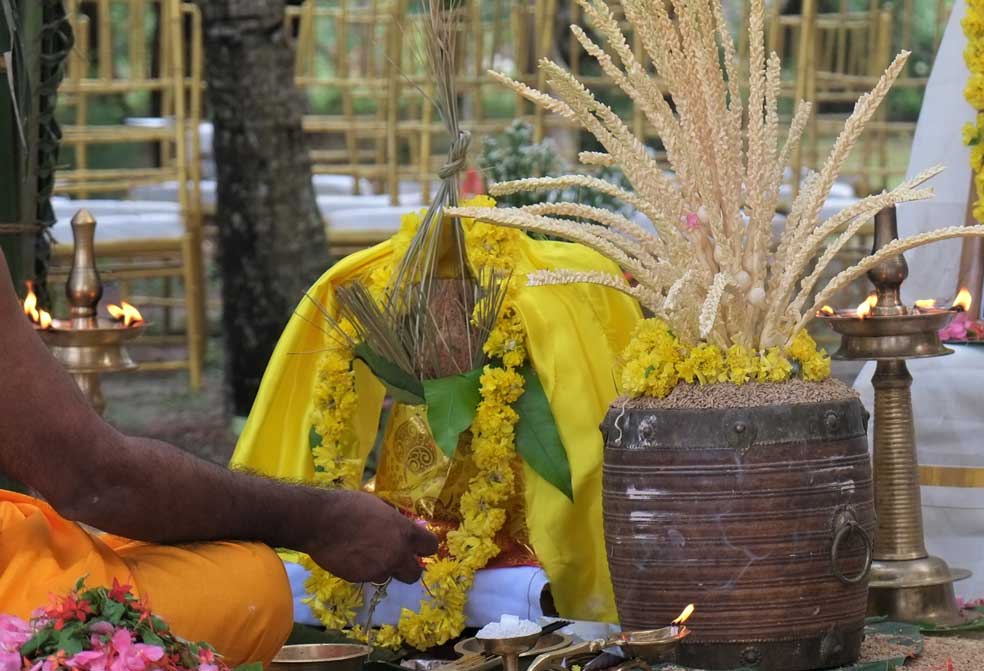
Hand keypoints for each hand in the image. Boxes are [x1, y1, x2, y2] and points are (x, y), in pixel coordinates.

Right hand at [305, 490, 438, 583]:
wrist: (321, 522)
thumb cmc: (350, 506)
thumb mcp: (379, 507)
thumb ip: (393, 522)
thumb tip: (399, 527)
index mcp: (404, 532)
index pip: (430, 546)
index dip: (424, 547)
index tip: (418, 547)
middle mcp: (397, 554)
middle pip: (414, 574)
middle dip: (408, 568)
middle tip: (397, 558)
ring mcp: (379, 569)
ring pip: (388, 576)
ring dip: (382, 568)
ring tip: (365, 553)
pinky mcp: (360, 579)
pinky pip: (367, 577)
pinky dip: (362, 569)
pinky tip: (350, 555)